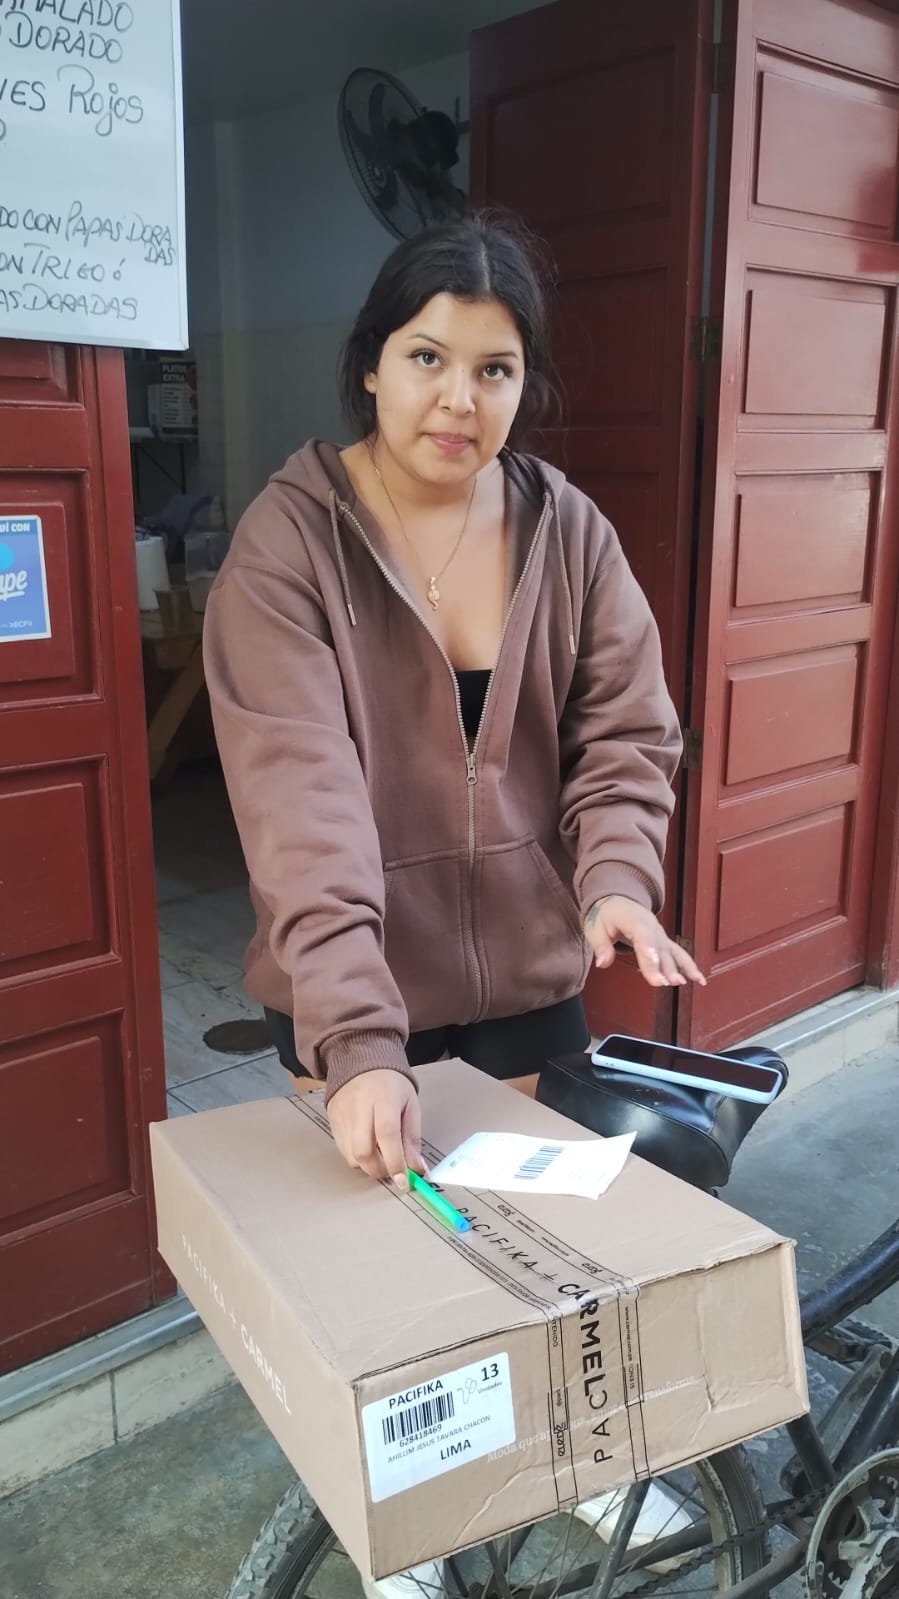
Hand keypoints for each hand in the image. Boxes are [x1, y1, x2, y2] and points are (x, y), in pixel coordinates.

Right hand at [327, 1068, 424, 1182]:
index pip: (387, 1135)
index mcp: (383, 1097)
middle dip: (379, 1170)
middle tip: (392, 1170)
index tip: (404, 1181)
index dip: (395, 1162)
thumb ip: (413, 1138)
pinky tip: (368, 1147)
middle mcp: (359, 1106)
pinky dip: (357, 1158)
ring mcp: (342, 1114)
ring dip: (368, 1165)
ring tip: (381, 1156)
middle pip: (363, 1151)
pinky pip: (343, 1150)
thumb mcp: (410, 1105)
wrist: (360, 1061)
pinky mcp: (332, 1121)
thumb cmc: (390, 1083)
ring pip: (351, 1156)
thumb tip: (417, 1168)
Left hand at [585, 896, 705, 988]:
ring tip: (684, 983)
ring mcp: (660, 934)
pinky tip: (699, 979)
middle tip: (668, 983)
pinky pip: (678, 953)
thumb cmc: (606, 915)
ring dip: (679, 967)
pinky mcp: (664, 942)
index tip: (653, 968)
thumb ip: (600, 945)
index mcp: (633, 919)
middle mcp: (651, 926)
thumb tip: (602, 963)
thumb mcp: (595, 927)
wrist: (618, 901)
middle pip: (659, 948)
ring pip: (671, 951)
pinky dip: (689, 966)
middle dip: (664, 966)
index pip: (642, 937)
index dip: (649, 953)